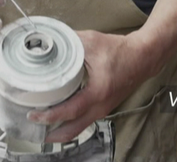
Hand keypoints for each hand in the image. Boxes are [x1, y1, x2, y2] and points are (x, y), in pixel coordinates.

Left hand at [29, 30, 155, 142]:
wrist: (142, 57)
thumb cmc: (119, 50)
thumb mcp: (92, 41)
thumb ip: (70, 41)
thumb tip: (50, 40)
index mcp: (97, 92)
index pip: (70, 111)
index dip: (50, 115)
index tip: (34, 114)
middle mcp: (101, 106)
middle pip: (74, 130)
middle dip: (54, 134)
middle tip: (36, 130)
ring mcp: (104, 109)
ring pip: (80, 127)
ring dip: (62, 130)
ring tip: (44, 127)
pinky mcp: (105, 107)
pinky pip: (86, 121)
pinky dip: (73, 123)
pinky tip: (62, 118)